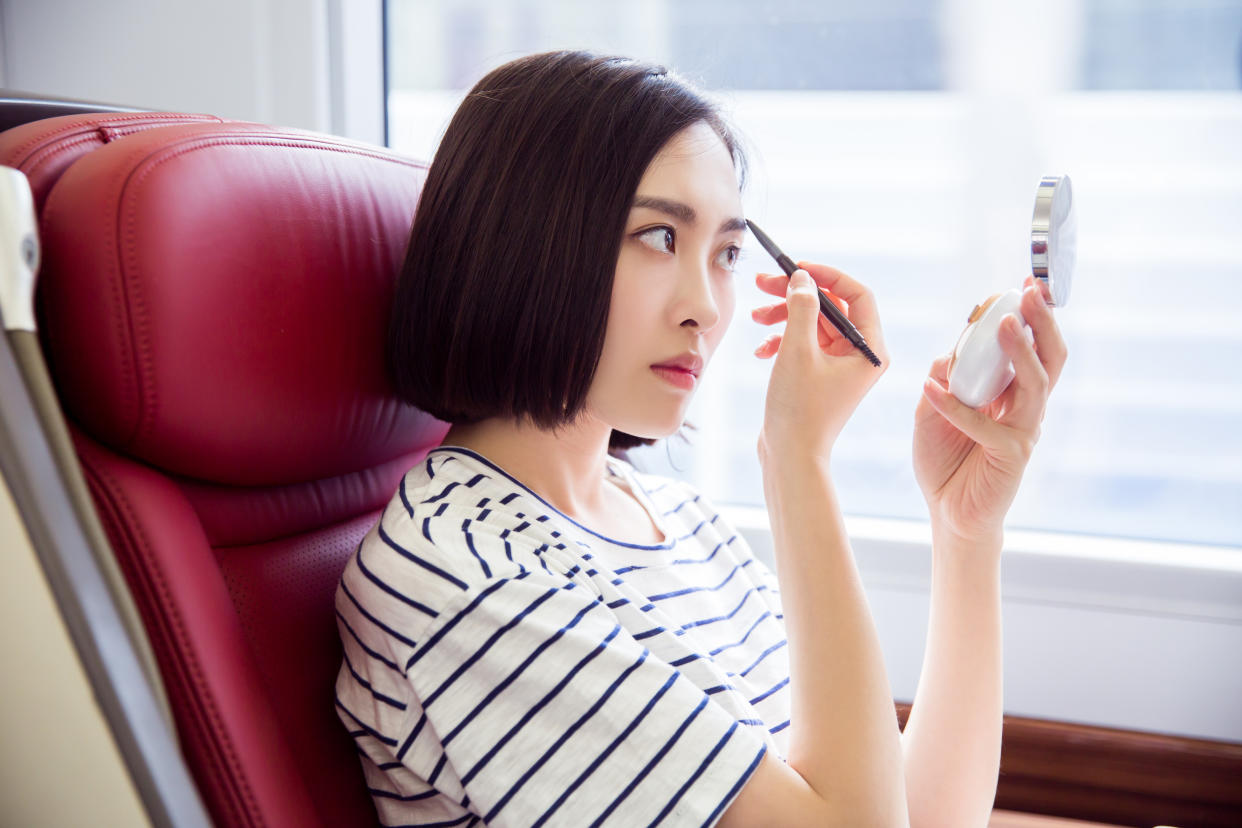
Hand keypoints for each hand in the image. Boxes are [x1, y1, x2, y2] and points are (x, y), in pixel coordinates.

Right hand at [752, 262, 887, 467]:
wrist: (790, 456)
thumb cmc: (800, 410)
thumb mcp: (798, 350)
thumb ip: (802, 307)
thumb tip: (802, 278)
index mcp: (870, 349)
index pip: (857, 294)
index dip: (827, 275)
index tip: (796, 267)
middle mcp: (860, 355)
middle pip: (831, 306)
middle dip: (795, 294)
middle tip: (763, 284)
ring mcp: (840, 366)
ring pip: (813, 323)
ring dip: (783, 316)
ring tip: (756, 317)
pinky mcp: (820, 375)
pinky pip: (803, 343)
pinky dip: (781, 340)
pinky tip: (762, 350)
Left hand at [914, 277, 1067, 542]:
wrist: (949, 513)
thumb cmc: (945, 460)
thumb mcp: (931, 411)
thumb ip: (944, 381)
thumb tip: (949, 353)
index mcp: (1010, 392)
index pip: (1028, 347)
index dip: (1030, 317)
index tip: (1024, 284)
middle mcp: (1024, 407)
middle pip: (1048, 358)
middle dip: (1042, 322)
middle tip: (1031, 292)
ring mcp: (1023, 431)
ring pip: (1034, 384)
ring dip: (1019, 352)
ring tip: (1004, 324)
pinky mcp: (1011, 456)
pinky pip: (987, 426)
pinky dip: (956, 408)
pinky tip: (930, 391)